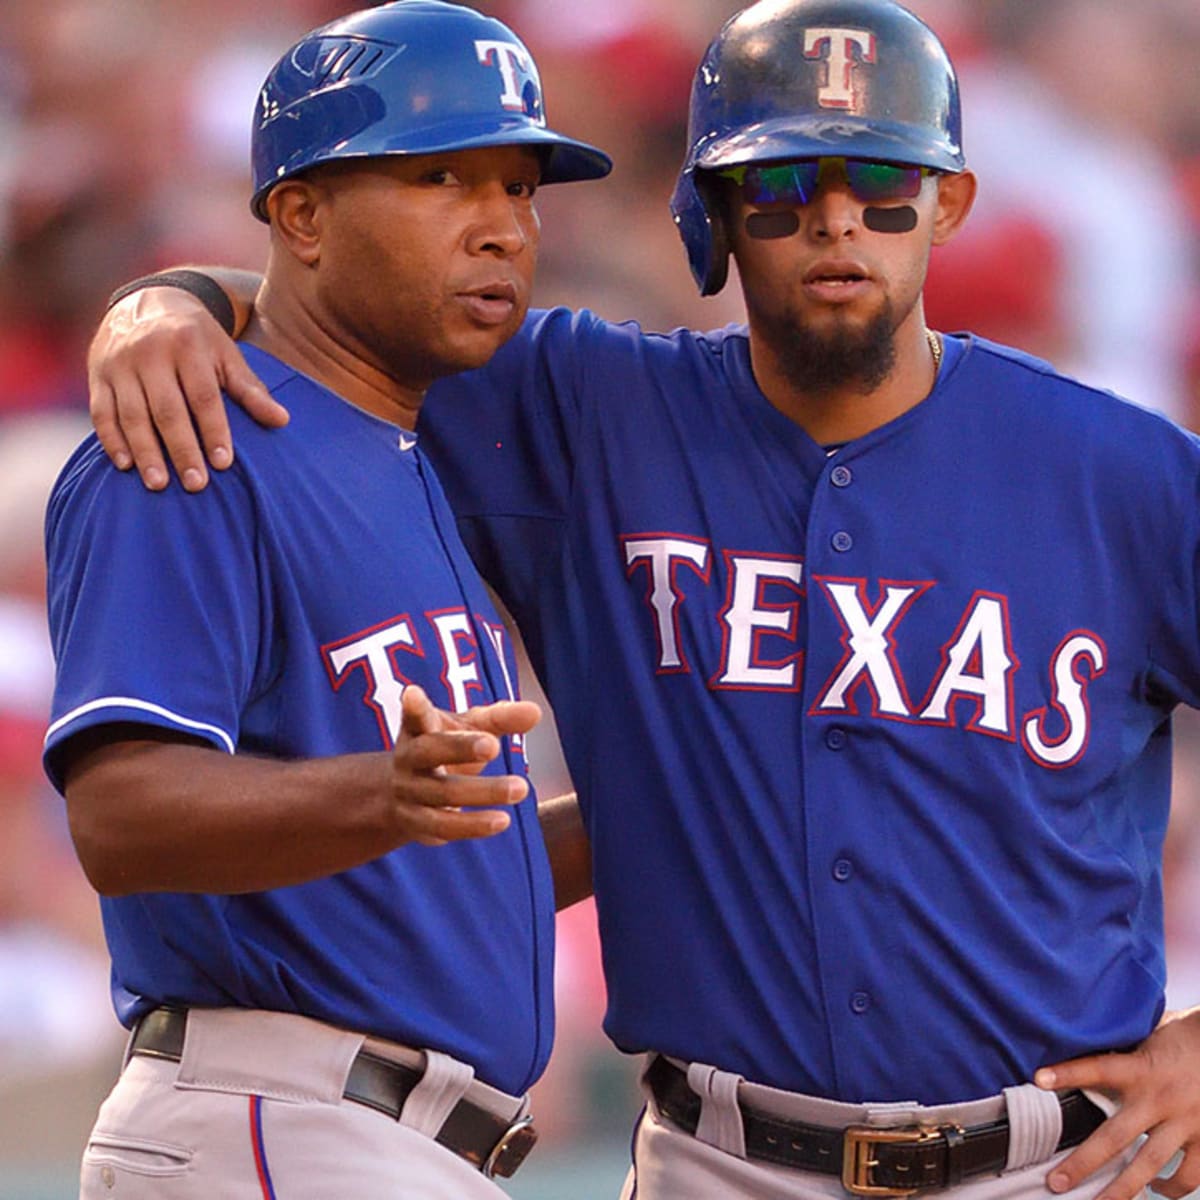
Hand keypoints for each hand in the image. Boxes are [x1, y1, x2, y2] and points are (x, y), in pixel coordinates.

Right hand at [87, 286, 285, 492]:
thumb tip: (282, 421)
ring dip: (145, 452)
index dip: (214, 430)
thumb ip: (250, 390)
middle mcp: (150, 353)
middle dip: (182, 449)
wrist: (147, 301)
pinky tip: (126, 466)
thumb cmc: (197, 339)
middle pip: (167, 409)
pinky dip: (112, 440)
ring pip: (132, 414)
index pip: (203, 395)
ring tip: (160, 484)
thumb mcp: (226, 354)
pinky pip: (103, 412)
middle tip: (196, 485)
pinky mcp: (97, 374)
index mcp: (188, 346)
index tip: (223, 463)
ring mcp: (119, 363)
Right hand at [390, 685, 540, 845]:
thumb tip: (536, 711)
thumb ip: (500, 719)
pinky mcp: (415, 824)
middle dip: (459, 748)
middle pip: (429, 752)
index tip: (414, 694)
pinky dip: (473, 825)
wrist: (399, 794)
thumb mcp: (469, 729)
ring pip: (442, 794)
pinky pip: (444, 827)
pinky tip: (502, 820)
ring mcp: (408, 793)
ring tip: (520, 788)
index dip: (414, 707)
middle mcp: (407, 759)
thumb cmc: (444, 748)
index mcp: (418, 729)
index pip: (415, 716)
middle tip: (493, 744)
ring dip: (482, 792)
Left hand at [1034, 1007, 1199, 1199]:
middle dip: (1084, 1162)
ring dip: (1123, 1190)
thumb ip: (1122, 1050)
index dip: (1068, 1073)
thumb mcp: (1148, 1033)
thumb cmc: (1184, 1038)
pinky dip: (1172, 1189)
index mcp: (1141, 1068)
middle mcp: (1160, 1099)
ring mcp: (1185, 1123)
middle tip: (1057, 1182)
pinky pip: (1189, 1175)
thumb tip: (1084, 1039)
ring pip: (1148, 1164)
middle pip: (1115, 1136)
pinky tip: (1155, 1190)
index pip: (1098, 1069)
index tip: (1038, 1079)